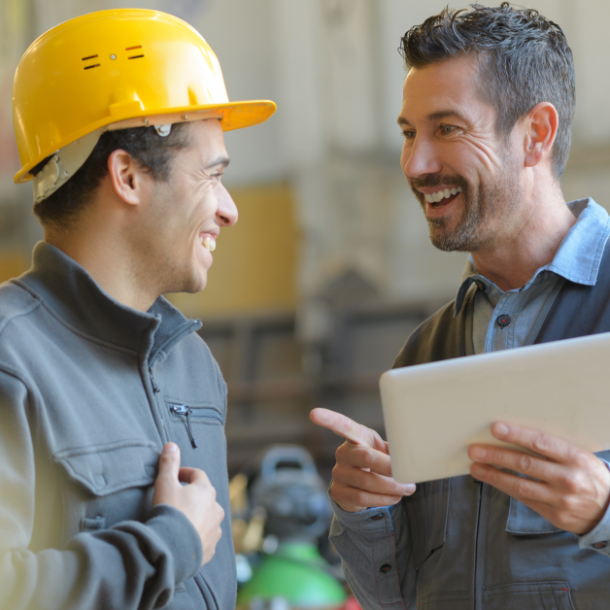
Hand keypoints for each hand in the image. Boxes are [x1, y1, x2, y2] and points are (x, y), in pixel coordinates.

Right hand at [153, 443, 224, 564]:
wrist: (171, 550)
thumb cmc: (169, 512)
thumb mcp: (165, 483)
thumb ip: (169, 463)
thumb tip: (171, 445)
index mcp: (207, 490)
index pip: (197, 475)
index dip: (184, 473)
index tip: (173, 477)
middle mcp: (216, 508)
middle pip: (204, 496)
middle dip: (191, 496)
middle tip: (174, 500)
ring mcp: (215, 529)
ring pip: (207, 517)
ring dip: (196, 516)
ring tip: (180, 521)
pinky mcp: (211, 548)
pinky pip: (205, 537)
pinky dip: (197, 535)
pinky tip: (184, 538)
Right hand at [310, 408, 415, 512]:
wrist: (365, 487)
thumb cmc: (379, 460)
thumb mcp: (386, 449)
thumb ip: (396, 449)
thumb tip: (411, 458)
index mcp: (355, 436)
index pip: (341, 425)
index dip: (328, 419)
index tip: (314, 414)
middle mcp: (343, 453)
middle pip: (366, 457)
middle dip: (390, 468)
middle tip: (407, 476)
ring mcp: (338, 473)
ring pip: (367, 482)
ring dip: (392, 488)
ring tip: (406, 488)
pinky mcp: (338, 492)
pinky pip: (362, 499)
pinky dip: (383, 499)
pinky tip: (394, 497)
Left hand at [469, 422, 609, 533]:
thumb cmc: (588, 474)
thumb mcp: (579, 455)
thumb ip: (553, 447)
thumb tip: (515, 434)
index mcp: (576, 458)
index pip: (541, 443)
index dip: (517, 435)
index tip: (496, 429)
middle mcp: (568, 479)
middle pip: (525, 464)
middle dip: (496, 456)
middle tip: (475, 450)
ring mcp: (560, 499)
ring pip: (520, 485)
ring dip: (493, 475)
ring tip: (476, 466)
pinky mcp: (554, 515)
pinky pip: (524, 499)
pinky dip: (504, 488)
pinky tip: (491, 479)